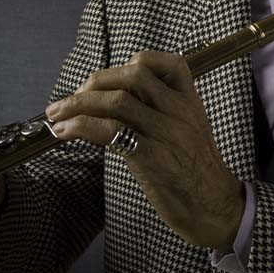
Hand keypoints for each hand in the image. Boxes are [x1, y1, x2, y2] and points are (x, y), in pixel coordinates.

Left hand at [45, 51, 244, 250]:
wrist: (216, 209)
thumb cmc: (196, 174)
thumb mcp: (189, 132)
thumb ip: (163, 113)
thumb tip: (119, 103)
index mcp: (190, 103)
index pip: (166, 63)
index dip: (131, 63)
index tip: (107, 79)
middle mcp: (180, 112)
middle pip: (133, 76)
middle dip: (95, 81)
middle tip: (73, 98)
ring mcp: (167, 134)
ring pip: (117, 101)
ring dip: (77, 104)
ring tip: (57, 115)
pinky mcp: (152, 158)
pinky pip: (111, 131)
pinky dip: (81, 126)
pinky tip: (66, 132)